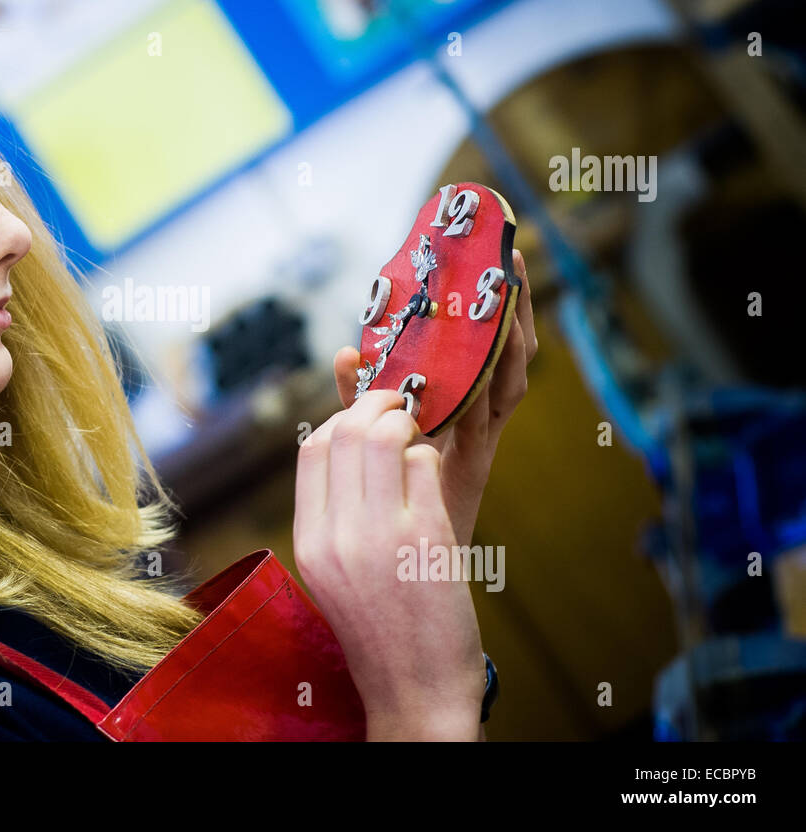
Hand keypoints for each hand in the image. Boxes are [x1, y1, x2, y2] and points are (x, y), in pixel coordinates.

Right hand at [294, 388, 484, 738]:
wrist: (414, 691)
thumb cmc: (381, 629)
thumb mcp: (334, 571)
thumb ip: (336, 514)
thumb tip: (351, 446)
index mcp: (309, 541)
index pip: (311, 450)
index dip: (339, 419)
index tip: (363, 418)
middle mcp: (337, 535)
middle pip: (345, 432)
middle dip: (375, 405)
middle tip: (398, 404)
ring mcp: (380, 535)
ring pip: (384, 438)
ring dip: (406, 423)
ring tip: (417, 434)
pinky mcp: (426, 539)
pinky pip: (424, 465)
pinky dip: (430, 457)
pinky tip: (433, 478)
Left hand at [336, 249, 536, 546]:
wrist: (413, 599)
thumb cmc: (390, 521)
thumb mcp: (369, 448)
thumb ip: (358, 402)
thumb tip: (344, 353)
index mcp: (456, 416)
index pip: (478, 350)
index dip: (485, 307)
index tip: (486, 259)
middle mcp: (475, 425)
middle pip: (503, 354)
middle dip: (509, 304)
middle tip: (505, 254)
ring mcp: (480, 445)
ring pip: (506, 376)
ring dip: (508, 328)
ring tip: (507, 281)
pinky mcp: (475, 466)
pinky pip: (489, 412)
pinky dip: (492, 375)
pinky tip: (492, 342)